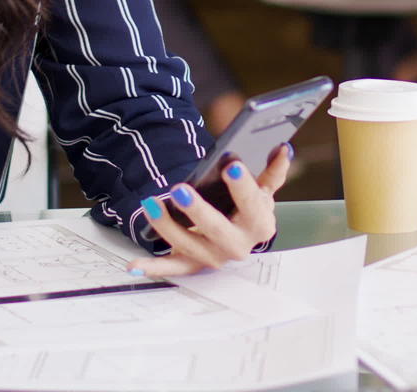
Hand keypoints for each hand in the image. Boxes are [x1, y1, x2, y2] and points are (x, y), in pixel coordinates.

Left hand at [129, 144, 292, 276]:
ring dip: (167, 226)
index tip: (232, 165)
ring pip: (188, 244)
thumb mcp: (264, 190)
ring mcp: (213, 257)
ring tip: (151, 202)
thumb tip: (282, 148)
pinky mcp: (192, 264)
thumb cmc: (250, 209)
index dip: (243, 186)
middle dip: (197, 210)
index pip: (252, 205)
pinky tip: (133, 264)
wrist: (241, 236)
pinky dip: (153, 267)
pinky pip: (172, 267)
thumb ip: (274, 170)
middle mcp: (237, 246)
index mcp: (259, 225)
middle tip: (180, 190)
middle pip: (217, 229)